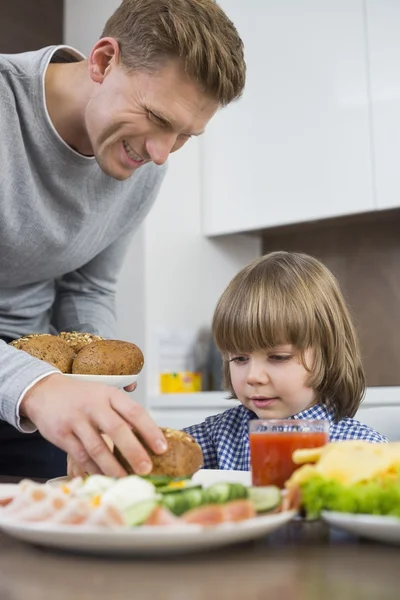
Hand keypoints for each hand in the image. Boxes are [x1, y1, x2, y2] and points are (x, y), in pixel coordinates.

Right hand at [20, 374, 166, 477]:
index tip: (161, 448)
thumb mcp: (104, 395)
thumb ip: (123, 412)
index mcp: (110, 394)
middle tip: (146, 468)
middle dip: (134, 451)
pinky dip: (94, 468)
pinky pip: (80, 455)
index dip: (150, 430)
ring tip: (126, 479)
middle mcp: (94, 405)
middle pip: (117, 429)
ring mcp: (76, 420)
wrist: (45, 392)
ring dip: (113, 466)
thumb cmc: (82, 397)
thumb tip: (149, 437)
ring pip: (97, 446)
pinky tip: (104, 477)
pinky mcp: (62, 435)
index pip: (135, 411)